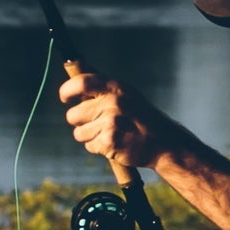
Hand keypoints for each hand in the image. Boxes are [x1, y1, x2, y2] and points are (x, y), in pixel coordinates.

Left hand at [58, 61, 166, 177]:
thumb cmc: (142, 118)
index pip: (80, 83)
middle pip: (72, 115)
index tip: (65, 98)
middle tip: (96, 123)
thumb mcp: (127, 95)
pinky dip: (98, 147)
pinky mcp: (109, 142)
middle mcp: (112, 103)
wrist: (164, 142)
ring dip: (89, 136)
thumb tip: (74, 85)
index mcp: (115, 87)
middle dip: (79, 121)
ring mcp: (110, 123)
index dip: (67, 91)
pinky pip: (89, 146)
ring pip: (78, 133)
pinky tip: (114, 143)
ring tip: (109, 133)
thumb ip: (103, 90)